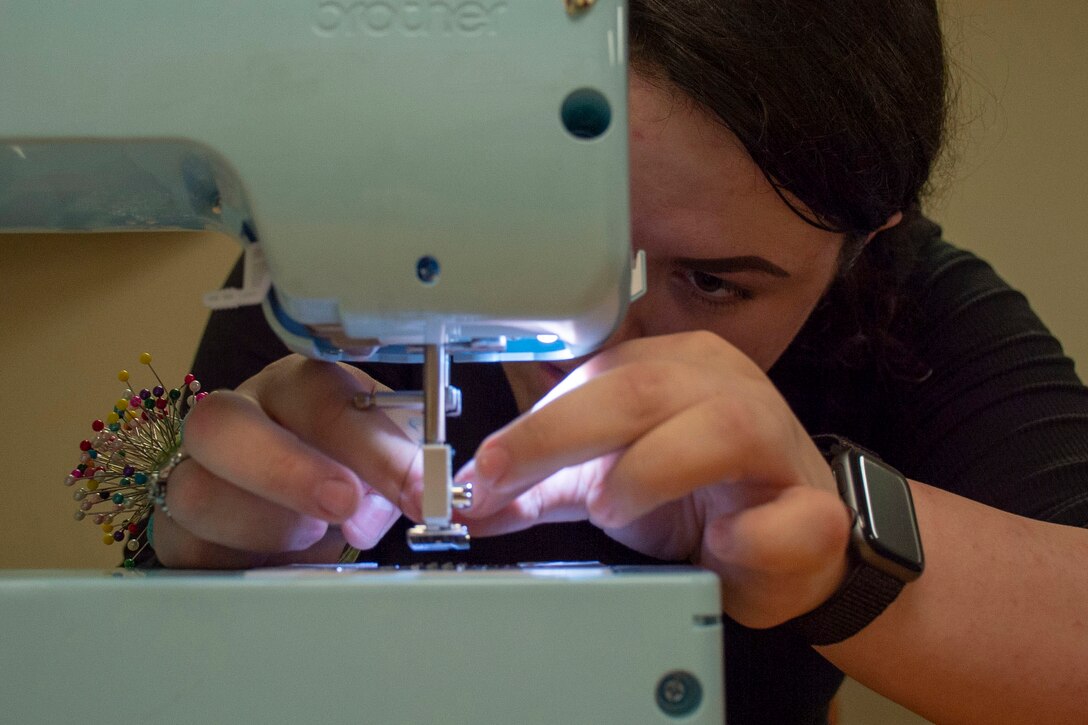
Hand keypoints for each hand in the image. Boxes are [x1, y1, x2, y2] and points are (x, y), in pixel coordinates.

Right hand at [151, 355, 418, 568]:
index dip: (373, 447)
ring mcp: (192, 470)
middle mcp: (234, 416)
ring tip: (315, 536)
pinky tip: (279, 560)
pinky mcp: (175, 528)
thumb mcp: (387, 461)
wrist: (304, 508)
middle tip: (344, 508)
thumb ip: (401, 471)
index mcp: (296, 387)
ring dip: (267, 524)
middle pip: (219, 425)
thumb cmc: (351, 470)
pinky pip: (187, 548)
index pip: (321, 397)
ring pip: (195, 491)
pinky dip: (241, 561)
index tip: (418, 491)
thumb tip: (419, 495)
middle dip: (287, 472)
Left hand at [456, 331, 851, 627]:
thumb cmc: (696, 497)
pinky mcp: (815, 508)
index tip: (480, 472)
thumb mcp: (604, 481)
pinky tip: (718, 545)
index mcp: (674, 366)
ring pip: (719, 429)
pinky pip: (784, 518)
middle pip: (642, 387)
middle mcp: (726, 385)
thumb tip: (466, 498)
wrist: (786, 549)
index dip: (531, 424)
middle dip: (559, 434)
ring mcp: (778, 440)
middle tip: (505, 481)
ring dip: (648, 472)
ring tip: (611, 507)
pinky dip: (745, 538)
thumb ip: (538, 488)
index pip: (594, 375)